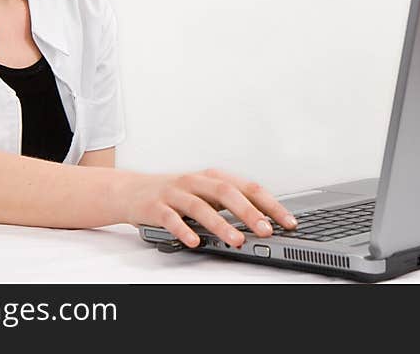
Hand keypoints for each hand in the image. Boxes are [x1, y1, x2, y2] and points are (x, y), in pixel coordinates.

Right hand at [124, 168, 297, 247]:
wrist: (130, 190)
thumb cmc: (174, 194)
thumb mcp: (204, 194)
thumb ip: (229, 204)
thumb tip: (264, 221)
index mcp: (213, 177)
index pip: (248, 187)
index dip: (270, 204)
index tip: (288, 221)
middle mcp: (196, 181)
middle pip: (226, 192)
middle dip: (248, 212)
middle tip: (266, 230)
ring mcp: (175, 192)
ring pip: (200, 206)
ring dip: (220, 224)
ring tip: (235, 240)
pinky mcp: (155, 206)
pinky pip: (171, 218)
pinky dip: (184, 230)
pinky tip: (195, 241)